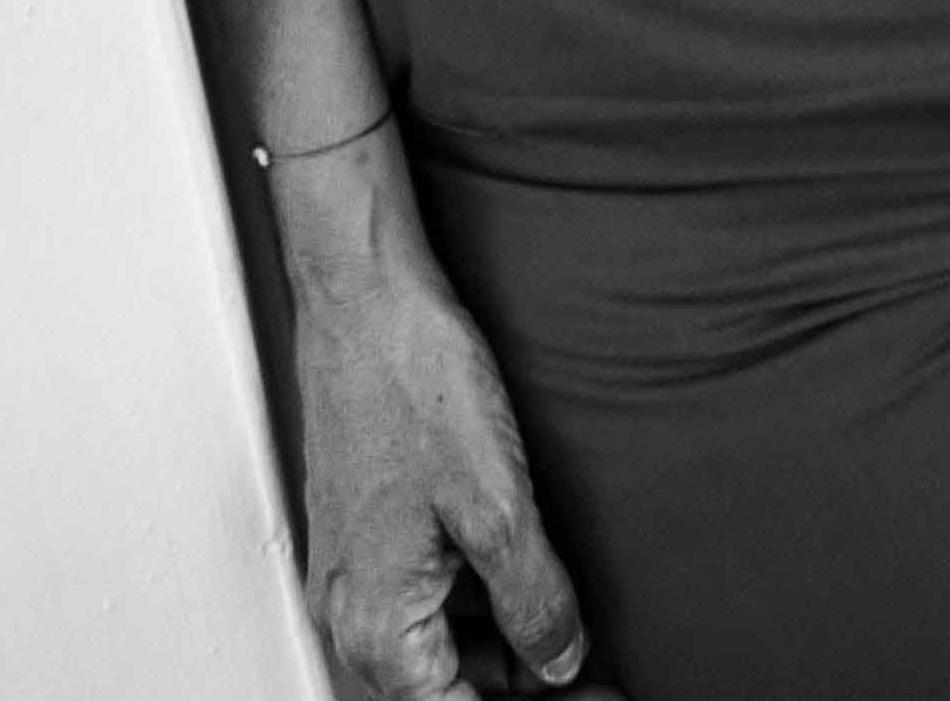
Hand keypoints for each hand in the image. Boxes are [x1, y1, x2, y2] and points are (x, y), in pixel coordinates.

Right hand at [278, 151, 586, 699]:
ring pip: (433, 649)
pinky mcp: (363, 530)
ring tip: (570, 626)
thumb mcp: (497, 505)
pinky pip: (419, 601)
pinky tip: (523, 577)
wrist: (364, 289)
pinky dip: (472, 605)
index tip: (599, 699)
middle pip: (442, 691)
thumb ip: (534, 603)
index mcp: (377, 624)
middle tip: (592, 669)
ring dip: (498, 651)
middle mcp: (351, 608)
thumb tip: (559, 664)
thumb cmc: (410, 376)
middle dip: (518, 688)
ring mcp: (352, 569)